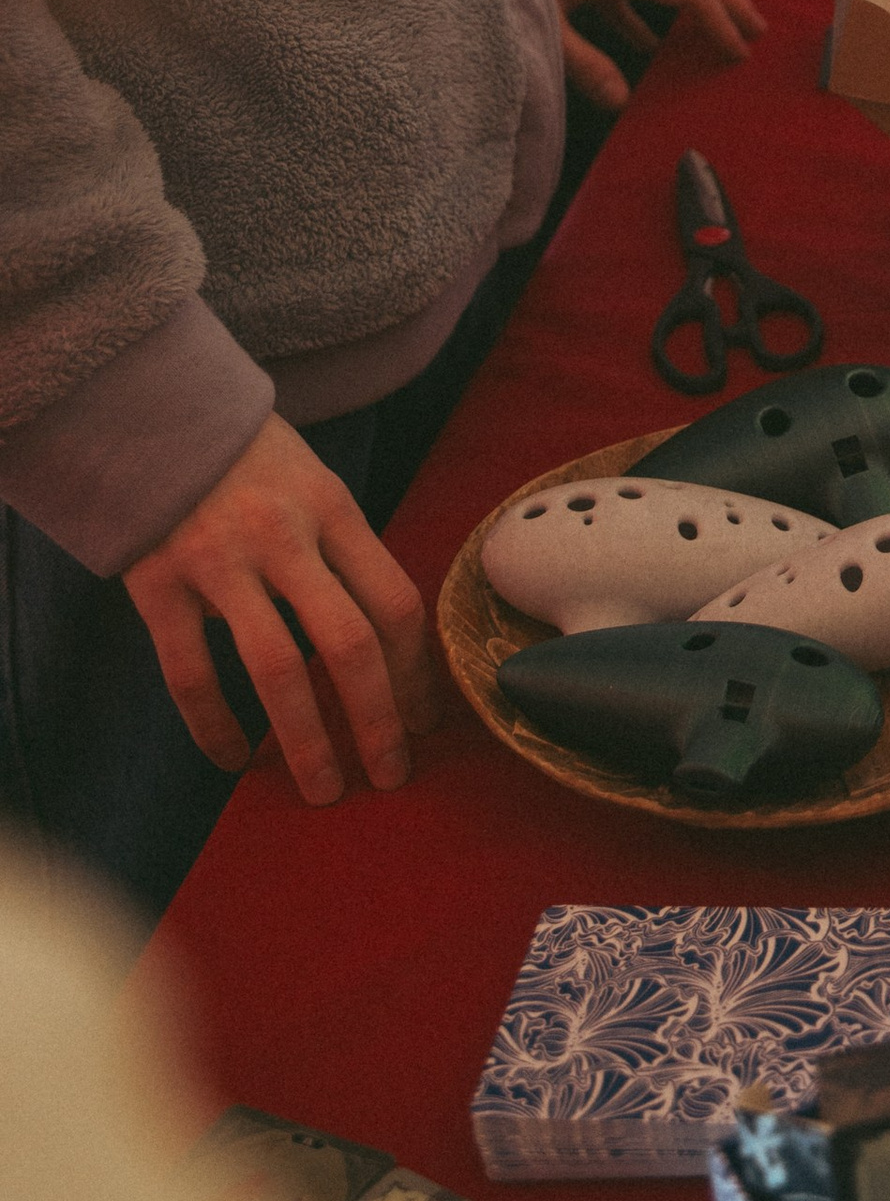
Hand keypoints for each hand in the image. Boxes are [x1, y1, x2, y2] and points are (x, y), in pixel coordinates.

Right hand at [124, 414, 437, 803]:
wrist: (154, 413)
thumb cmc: (252, 462)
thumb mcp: (315, 485)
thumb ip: (345, 553)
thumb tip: (392, 644)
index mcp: (334, 508)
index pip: (395, 602)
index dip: (417, 672)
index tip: (424, 722)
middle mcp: (283, 534)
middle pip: (349, 643)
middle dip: (377, 720)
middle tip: (391, 776)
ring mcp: (218, 560)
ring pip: (276, 669)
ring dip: (306, 741)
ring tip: (325, 788)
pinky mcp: (158, 584)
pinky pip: (191, 674)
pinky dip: (215, 726)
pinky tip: (234, 759)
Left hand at [550, 0, 764, 113]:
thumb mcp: (544, 27)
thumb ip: (585, 64)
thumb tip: (624, 100)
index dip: (718, 21)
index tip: (738, 52)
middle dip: (728, 1)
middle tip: (758, 32)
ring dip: (698, 0)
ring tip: (717, 32)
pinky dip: (651, 10)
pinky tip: (648, 45)